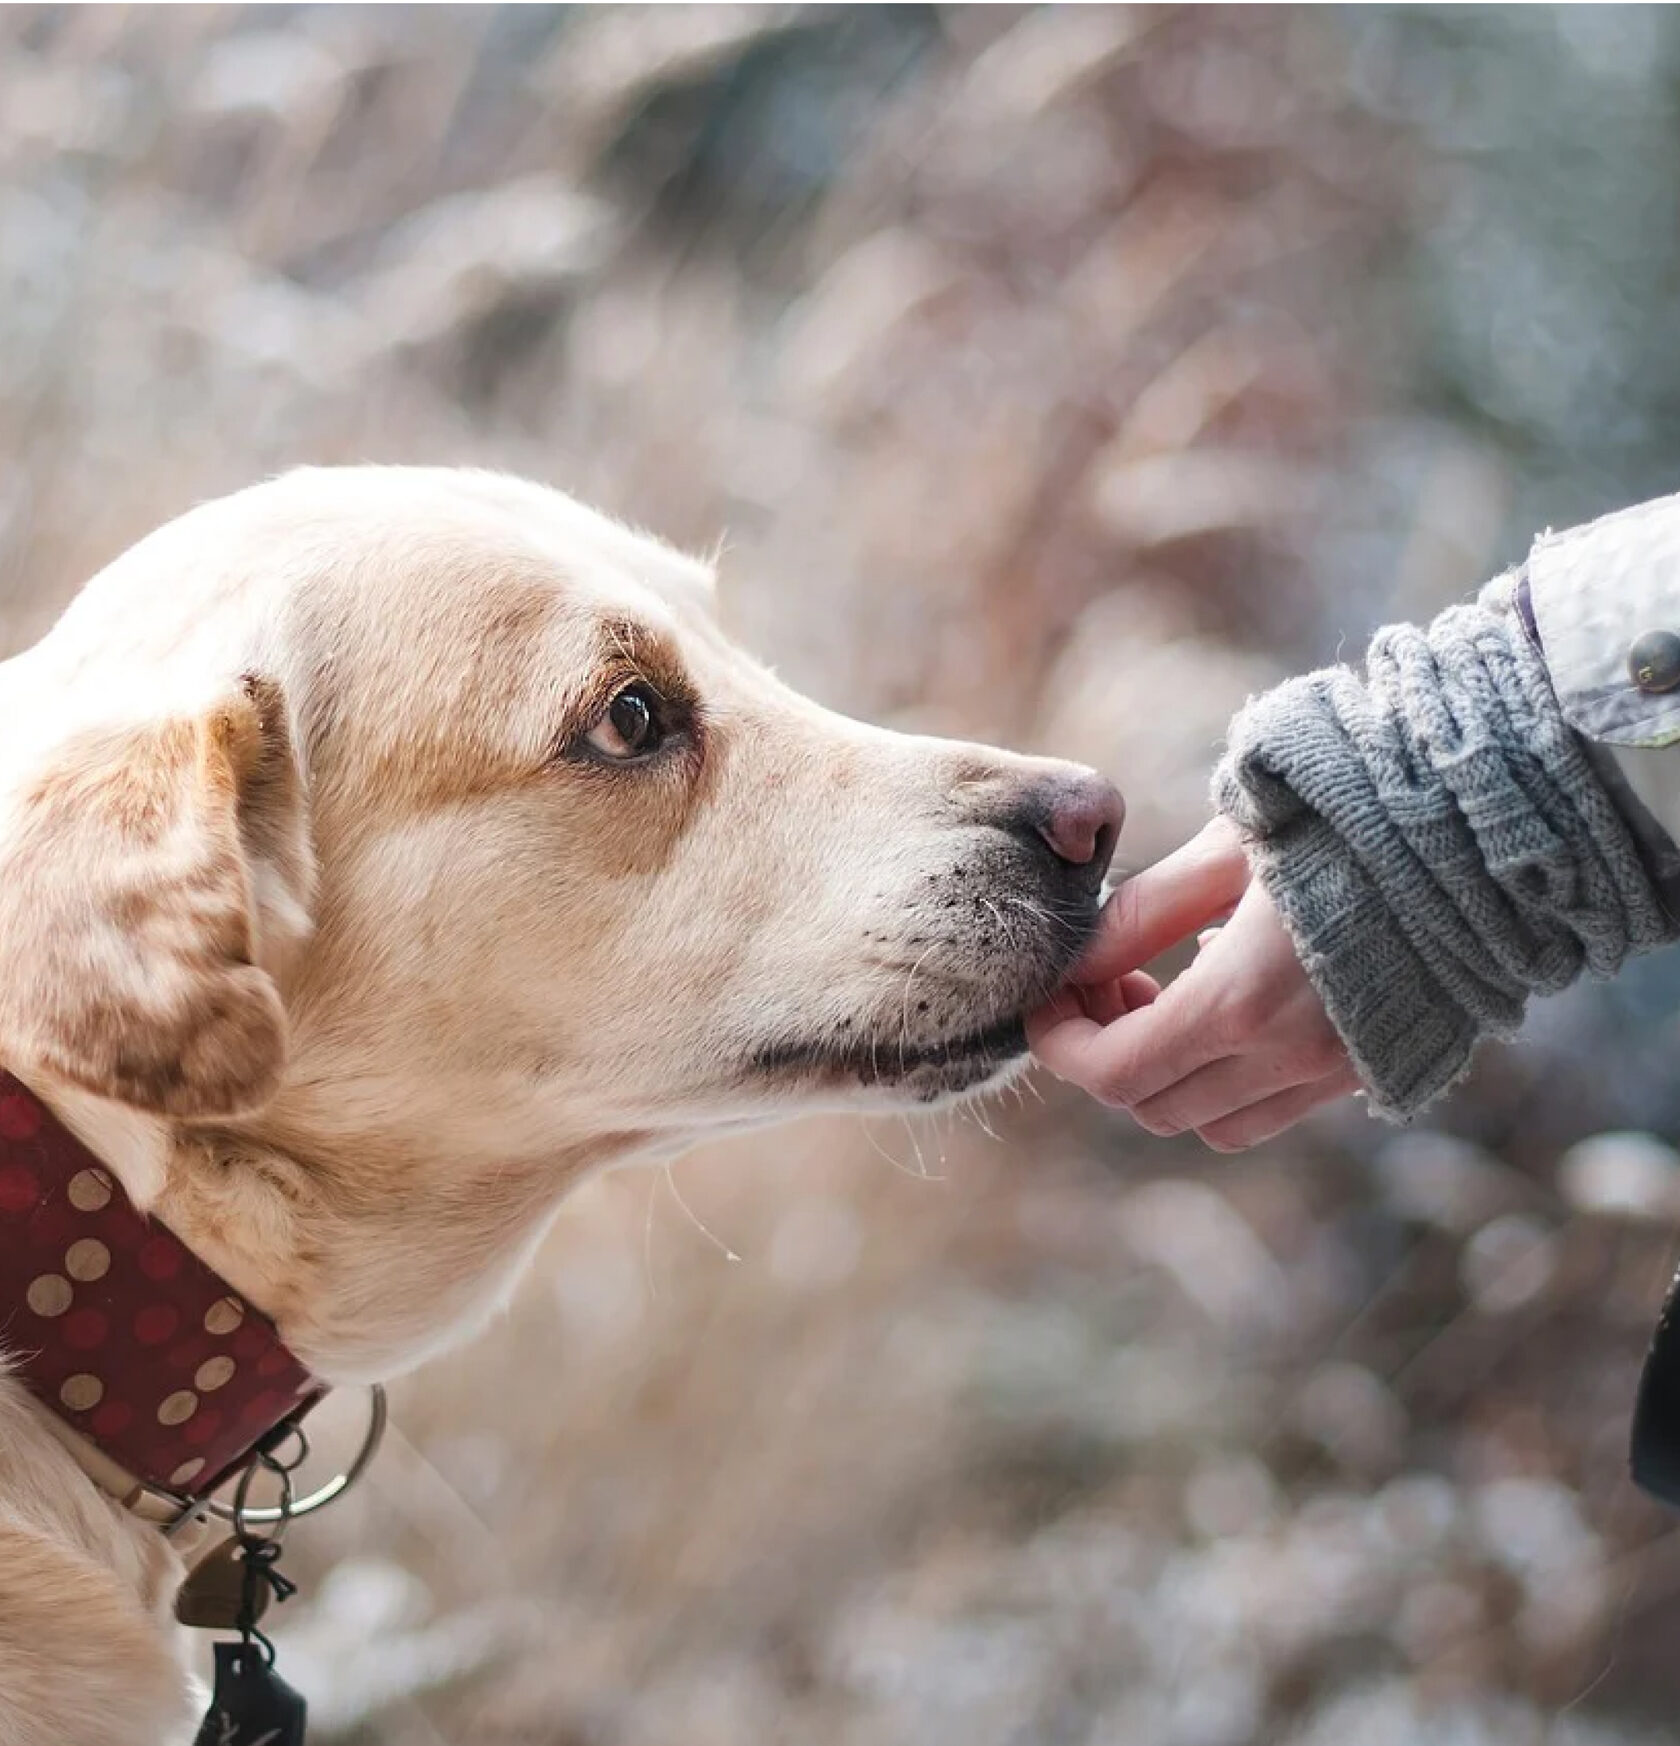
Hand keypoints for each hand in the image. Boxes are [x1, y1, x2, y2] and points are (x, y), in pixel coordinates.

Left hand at [1027, 816, 1359, 1149]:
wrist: (1482, 831)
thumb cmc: (1346, 817)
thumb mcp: (1227, 848)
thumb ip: (1143, 914)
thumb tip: (1078, 961)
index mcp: (1243, 1002)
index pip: (1113, 1072)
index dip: (1060, 1043)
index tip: (1048, 998)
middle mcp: (1289, 1058)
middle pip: (1151, 1106)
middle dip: (1106, 1053)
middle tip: (1108, 980)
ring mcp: (1335, 1073)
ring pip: (1210, 1122)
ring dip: (1166, 1074)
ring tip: (1164, 992)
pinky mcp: (1370, 1069)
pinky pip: (1271, 1109)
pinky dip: (1226, 1079)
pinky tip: (1232, 1000)